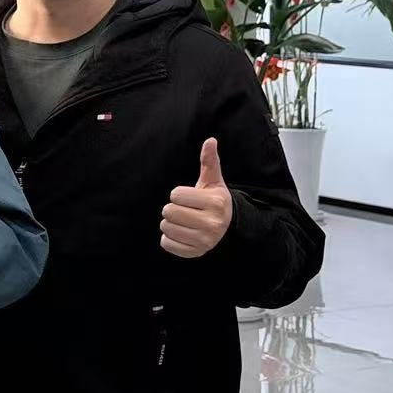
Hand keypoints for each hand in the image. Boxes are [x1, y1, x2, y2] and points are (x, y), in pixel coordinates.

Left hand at [161, 138, 232, 258]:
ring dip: (170, 223)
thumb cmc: (213, 200)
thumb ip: (209, 161)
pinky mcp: (195, 252)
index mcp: (215, 203)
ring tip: (184, 221)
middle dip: (173, 208)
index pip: (175, 195)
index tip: (190, 198)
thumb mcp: (213, 181)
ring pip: (166, 227)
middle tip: (185, 210)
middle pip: (168, 211)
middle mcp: (212, 223)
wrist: (227, 226)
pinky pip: (166, 243)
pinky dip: (169, 238)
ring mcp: (204, 240)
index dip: (179, 194)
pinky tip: (182, 233)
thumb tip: (210, 140)